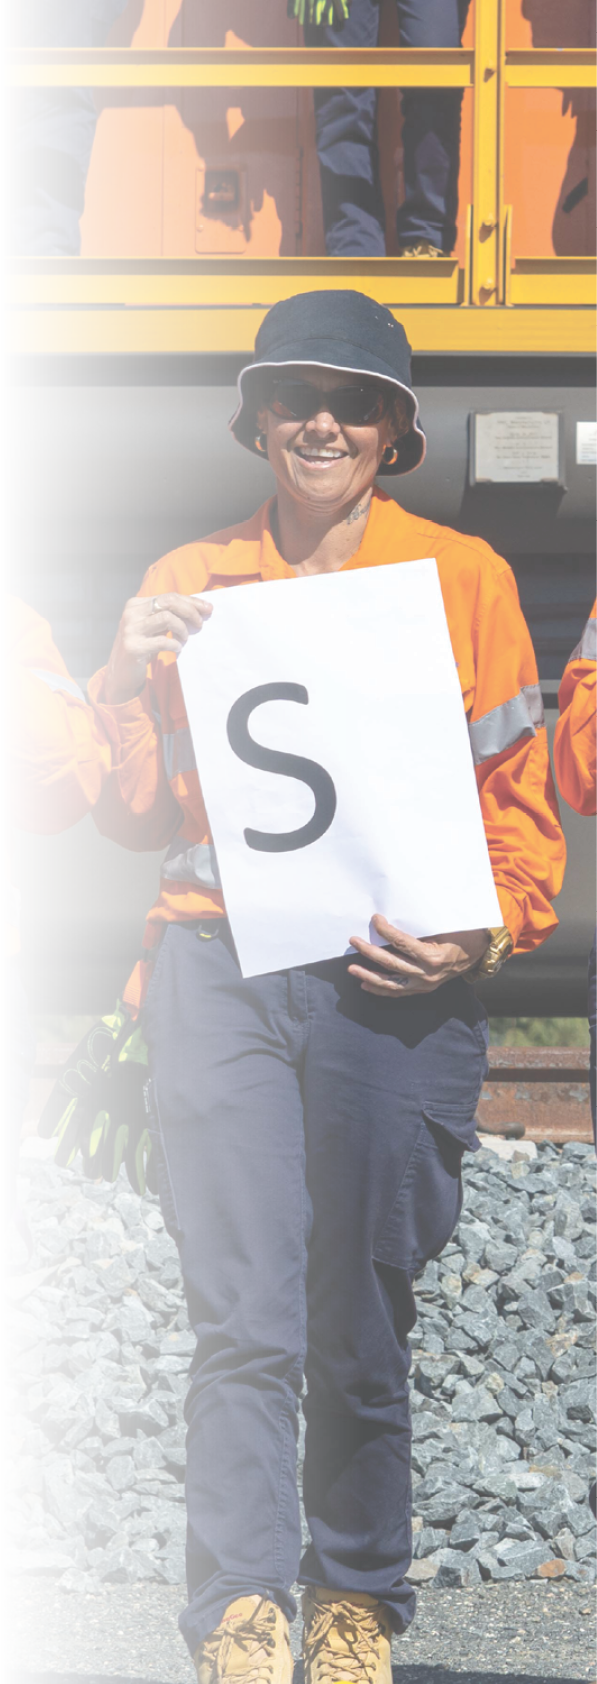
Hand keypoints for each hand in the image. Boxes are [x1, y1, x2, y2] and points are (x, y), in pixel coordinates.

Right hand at [105, 592, 211, 703]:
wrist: (121, 672)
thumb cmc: (143, 646)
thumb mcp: (153, 626)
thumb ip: (168, 614)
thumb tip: (201, 608)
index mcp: (136, 604)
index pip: (169, 596)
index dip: (191, 602)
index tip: (208, 609)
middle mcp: (131, 613)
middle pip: (169, 602)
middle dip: (190, 612)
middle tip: (199, 624)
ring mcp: (131, 629)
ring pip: (167, 618)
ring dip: (182, 629)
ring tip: (184, 639)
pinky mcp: (133, 647)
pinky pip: (162, 642)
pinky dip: (175, 645)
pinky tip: (177, 649)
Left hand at [348, 916, 488, 997]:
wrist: (478, 953)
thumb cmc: (460, 935)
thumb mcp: (442, 929)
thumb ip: (417, 930)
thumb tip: (389, 922)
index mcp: (432, 956)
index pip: (401, 942)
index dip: (385, 930)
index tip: (375, 919)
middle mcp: (427, 974)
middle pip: (391, 963)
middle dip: (369, 952)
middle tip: (353, 941)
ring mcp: (424, 984)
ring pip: (391, 983)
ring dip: (368, 975)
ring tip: (351, 969)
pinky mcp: (423, 990)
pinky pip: (398, 992)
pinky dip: (380, 989)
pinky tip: (365, 984)